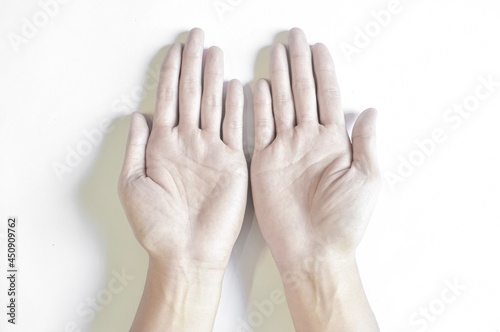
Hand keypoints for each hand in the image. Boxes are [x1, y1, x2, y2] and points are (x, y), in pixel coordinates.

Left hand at [118, 28, 246, 330]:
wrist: (185, 252)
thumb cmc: (156, 226)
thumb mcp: (132, 184)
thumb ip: (135, 147)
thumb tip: (137, 114)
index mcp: (162, 146)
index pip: (168, 99)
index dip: (171, 73)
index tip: (175, 48)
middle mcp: (187, 143)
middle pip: (191, 94)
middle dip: (192, 64)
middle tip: (196, 37)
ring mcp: (211, 151)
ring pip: (213, 106)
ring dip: (214, 78)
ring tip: (215, 53)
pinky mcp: (232, 163)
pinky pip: (235, 128)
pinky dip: (235, 107)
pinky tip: (235, 86)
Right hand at [251, 28, 379, 330]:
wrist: (314, 250)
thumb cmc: (344, 221)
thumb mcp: (366, 179)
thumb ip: (365, 143)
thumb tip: (370, 110)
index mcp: (334, 143)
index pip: (328, 97)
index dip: (324, 71)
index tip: (319, 47)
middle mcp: (308, 141)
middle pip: (303, 93)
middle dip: (299, 64)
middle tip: (294, 38)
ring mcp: (285, 150)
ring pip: (281, 105)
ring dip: (279, 78)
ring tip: (277, 53)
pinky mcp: (265, 163)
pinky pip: (261, 129)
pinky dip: (259, 108)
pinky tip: (258, 87)